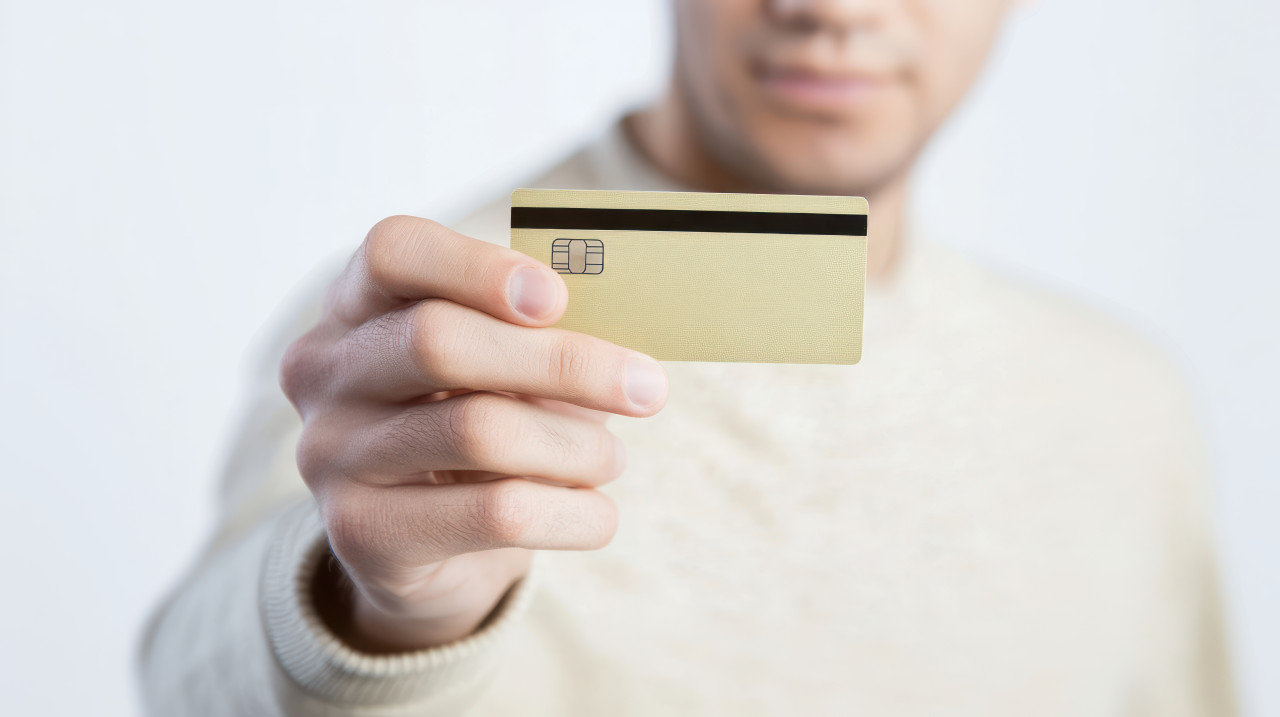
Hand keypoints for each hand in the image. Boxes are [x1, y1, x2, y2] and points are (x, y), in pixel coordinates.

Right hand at [279, 215, 667, 652]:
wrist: (423, 550)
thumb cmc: (474, 427)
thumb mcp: (499, 369)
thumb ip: (537, 339)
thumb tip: (623, 350)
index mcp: (355, 306)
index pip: (393, 251)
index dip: (478, 266)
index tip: (557, 298)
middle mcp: (325, 373)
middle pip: (438, 340)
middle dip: (563, 361)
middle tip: (646, 388)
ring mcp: (331, 454)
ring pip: (477, 430)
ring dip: (576, 446)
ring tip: (612, 458)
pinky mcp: (361, 533)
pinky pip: (491, 514)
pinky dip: (569, 512)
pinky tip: (598, 514)